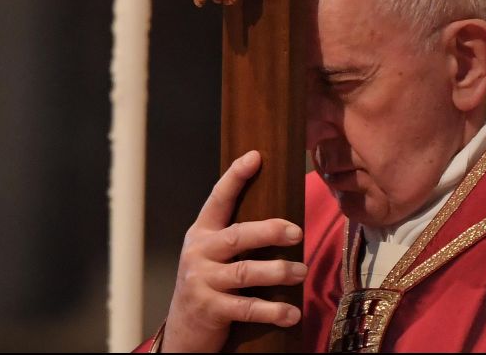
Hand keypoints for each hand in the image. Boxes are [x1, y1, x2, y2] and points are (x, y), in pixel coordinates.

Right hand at [161, 150, 306, 351]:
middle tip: (297, 232)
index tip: (255, 157)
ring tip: (302, 271)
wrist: (184, 328)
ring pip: (245, 272)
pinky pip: (246, 307)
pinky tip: (292, 313)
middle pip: (237, 236)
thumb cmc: (210, 282)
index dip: (235, 177)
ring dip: (278, 271)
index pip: (218, 199)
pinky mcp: (210, 309)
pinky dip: (273, 310)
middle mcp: (199, 253)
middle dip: (269, 232)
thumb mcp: (214, 253)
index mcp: (203, 233)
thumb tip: (283, 216)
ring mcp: (202, 282)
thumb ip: (237, 234)